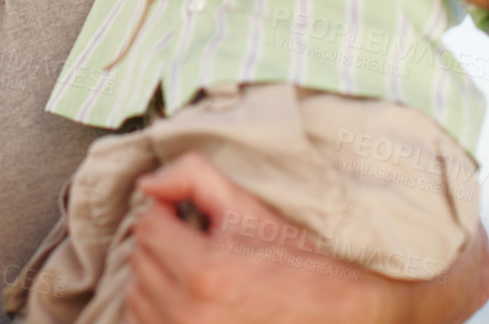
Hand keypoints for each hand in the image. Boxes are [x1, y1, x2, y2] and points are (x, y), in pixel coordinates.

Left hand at [128, 152, 488, 323]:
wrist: (350, 313)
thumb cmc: (306, 263)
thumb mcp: (254, 209)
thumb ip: (194, 178)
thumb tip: (149, 183)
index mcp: (206, 272)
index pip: (147, 227)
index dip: (168, 214)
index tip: (190, 217)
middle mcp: (192, 314)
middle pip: (140, 263)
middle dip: (163, 245)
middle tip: (199, 242)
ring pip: (138, 298)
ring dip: (157, 280)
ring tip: (197, 272)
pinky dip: (161, 310)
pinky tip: (193, 300)